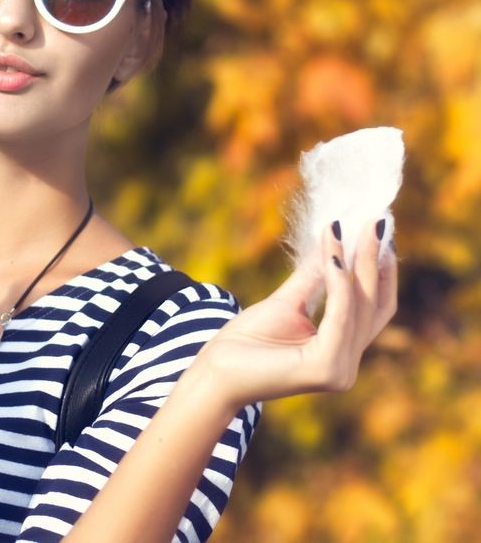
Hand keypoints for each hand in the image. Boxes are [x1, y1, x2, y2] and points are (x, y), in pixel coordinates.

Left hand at [192, 220, 397, 410]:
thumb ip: (314, 278)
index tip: (379, 233)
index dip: (382, 272)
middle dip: (374, 260)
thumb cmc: (244, 343)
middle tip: (376, 222)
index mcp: (341, 352)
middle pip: (372, 305)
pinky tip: (332, 255)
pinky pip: (339, 315)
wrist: (213, 372)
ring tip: (345, 228)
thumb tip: (334, 241)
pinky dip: (338, 283)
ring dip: (355, 263)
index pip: (375, 309)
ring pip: (358, 307)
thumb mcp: (285, 303)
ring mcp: (340, 370)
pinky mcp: (326, 368)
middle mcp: (347, 365)